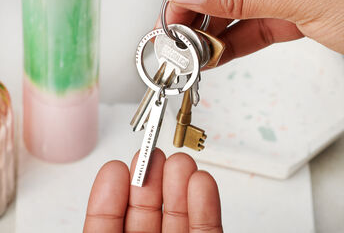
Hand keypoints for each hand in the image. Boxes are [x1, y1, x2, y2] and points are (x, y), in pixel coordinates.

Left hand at [83, 149, 222, 231]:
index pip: (108, 224)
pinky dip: (206, 206)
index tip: (116, 168)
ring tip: (180, 161)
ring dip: (180, 185)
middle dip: (151, 179)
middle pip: (146, 214)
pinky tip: (201, 183)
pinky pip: (207, 231)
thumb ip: (100, 229)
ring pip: (178, 218)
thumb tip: (109, 176)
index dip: (112, 194)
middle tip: (154, 155)